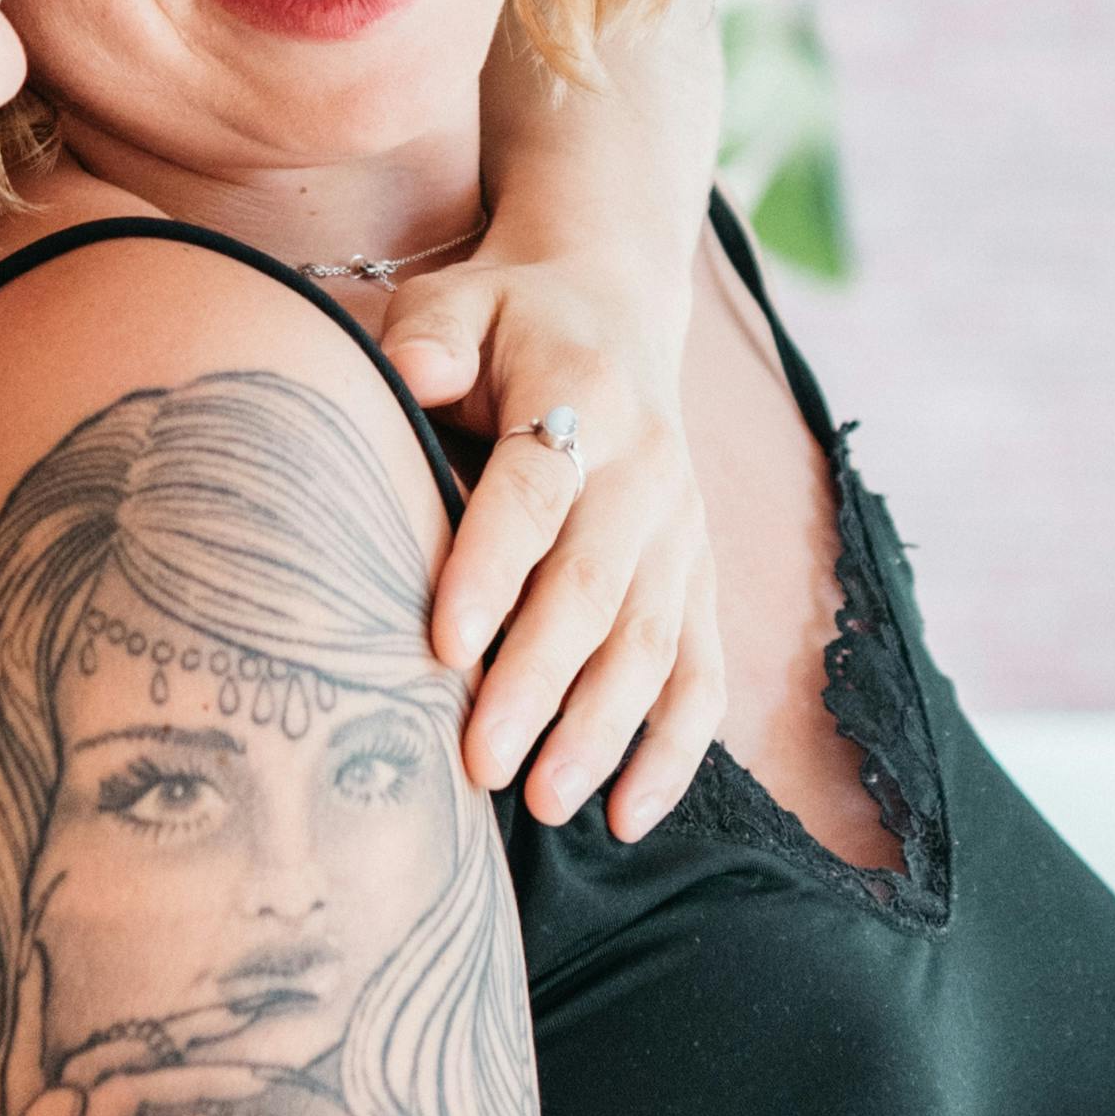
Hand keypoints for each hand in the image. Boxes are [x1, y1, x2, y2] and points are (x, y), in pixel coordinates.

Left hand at [380, 239, 722, 838]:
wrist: (612, 304)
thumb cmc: (507, 318)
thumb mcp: (459, 298)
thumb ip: (428, 335)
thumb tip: (414, 377)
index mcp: (586, 394)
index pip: (536, 493)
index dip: (492, 569)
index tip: (442, 646)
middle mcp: (649, 470)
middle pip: (596, 588)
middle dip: (539, 683)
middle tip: (480, 763)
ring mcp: (684, 532)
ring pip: (653, 643)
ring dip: (602, 730)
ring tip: (545, 806)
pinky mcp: (699, 578)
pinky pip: (701, 673)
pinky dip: (673, 750)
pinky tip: (625, 816)